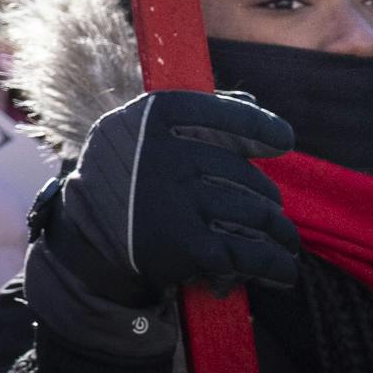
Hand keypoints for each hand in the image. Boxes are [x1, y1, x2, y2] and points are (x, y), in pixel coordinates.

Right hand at [45, 90, 300, 302]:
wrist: (89, 239)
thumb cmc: (121, 178)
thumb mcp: (137, 132)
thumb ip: (193, 116)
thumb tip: (252, 102)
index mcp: (154, 118)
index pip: (226, 114)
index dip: (261, 127)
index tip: (283, 140)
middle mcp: (169, 155)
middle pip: (247, 175)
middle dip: (267, 198)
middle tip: (270, 213)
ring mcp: (181, 201)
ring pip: (259, 215)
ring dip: (279, 233)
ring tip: (283, 242)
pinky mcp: (191, 246)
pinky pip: (253, 255)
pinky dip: (275, 266)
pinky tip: (281, 271)